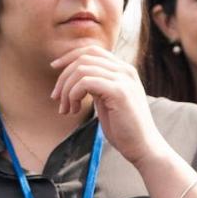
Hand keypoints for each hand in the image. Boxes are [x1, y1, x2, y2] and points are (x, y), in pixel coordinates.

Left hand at [51, 45, 168, 165]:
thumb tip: (74, 78)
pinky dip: (73, 95)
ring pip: (81, 70)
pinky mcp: (119, 92)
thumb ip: (96, 85)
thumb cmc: (123, 127)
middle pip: (83, 58)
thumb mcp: (107, 100)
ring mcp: (123, 79)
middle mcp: (125, 70)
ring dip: (66, 90)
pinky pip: (85, 82)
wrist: (142, 147)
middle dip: (63, 76)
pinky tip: (74, 110)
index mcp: (123, 70)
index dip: (69, 56)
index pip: (92, 50)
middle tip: (55, 97)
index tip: (54, 68)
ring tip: (66, 109)